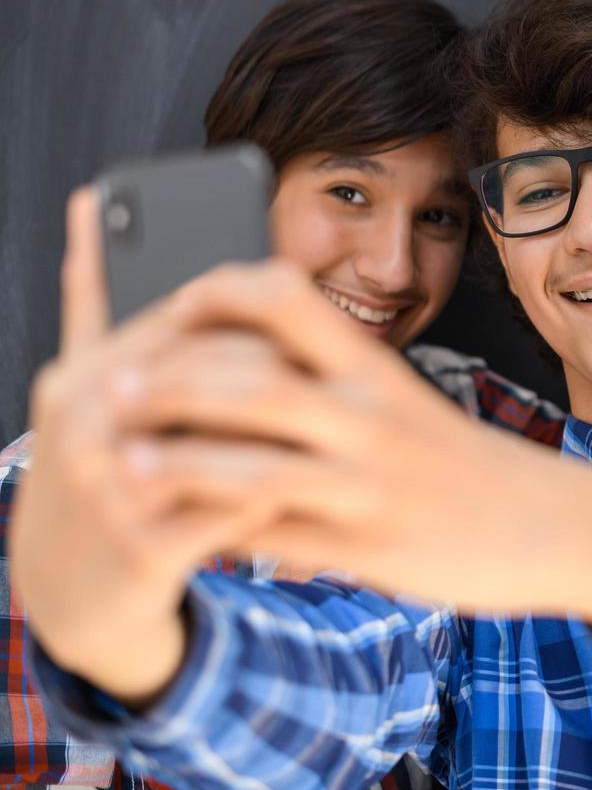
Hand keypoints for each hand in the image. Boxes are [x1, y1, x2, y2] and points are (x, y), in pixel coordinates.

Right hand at [12, 190, 270, 704]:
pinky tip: (302, 495)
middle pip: (219, 374)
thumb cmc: (101, 467)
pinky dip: (279, 498)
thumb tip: (94, 197)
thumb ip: (94, 293)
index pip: (191, 320)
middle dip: (284, 380)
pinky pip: (239, 512)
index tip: (301, 344)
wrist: (69, 592)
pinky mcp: (142, 554)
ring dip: (286, 441)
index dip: (261, 327)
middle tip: (325, 392)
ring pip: (233, 444)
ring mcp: (110, 493)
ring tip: (319, 442)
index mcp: (78, 375)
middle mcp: (83, 427)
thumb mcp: (87, 383)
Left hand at [106, 261, 591, 640]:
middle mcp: (372, 417)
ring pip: (249, 468)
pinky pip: (274, 542)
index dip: (216, 291)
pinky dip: (218, 534)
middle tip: (117, 390)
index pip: (285, 297)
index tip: (174, 306)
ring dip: (175, 465)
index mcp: (379, 370)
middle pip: (249, 381)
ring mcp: (370, 487)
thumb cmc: (470, 460)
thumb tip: (248, 364)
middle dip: (169, 383)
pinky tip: (187, 532)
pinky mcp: (371, 551)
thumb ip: (337, 383)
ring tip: (125, 466)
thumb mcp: (409, 402)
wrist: (557, 522)